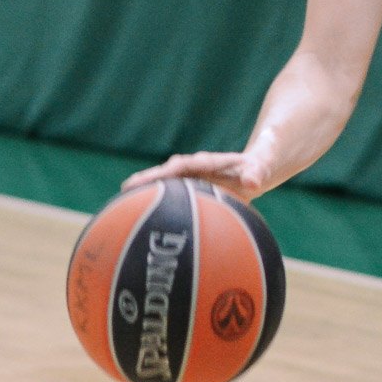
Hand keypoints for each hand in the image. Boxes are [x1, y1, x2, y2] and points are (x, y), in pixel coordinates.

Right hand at [121, 151, 270, 201]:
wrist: (254, 168)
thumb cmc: (256, 169)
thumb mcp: (260, 169)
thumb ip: (256, 173)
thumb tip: (254, 182)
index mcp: (208, 162)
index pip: (186, 164)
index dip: (171, 170)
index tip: (158, 176)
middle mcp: (193, 168)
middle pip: (166, 172)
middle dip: (148, 179)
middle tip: (126, 188)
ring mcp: (188, 179)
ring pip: (162, 183)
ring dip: (144, 191)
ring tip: (120, 204)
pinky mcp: (187, 189)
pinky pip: (168, 195)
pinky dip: (153, 203)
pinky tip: (137, 219)